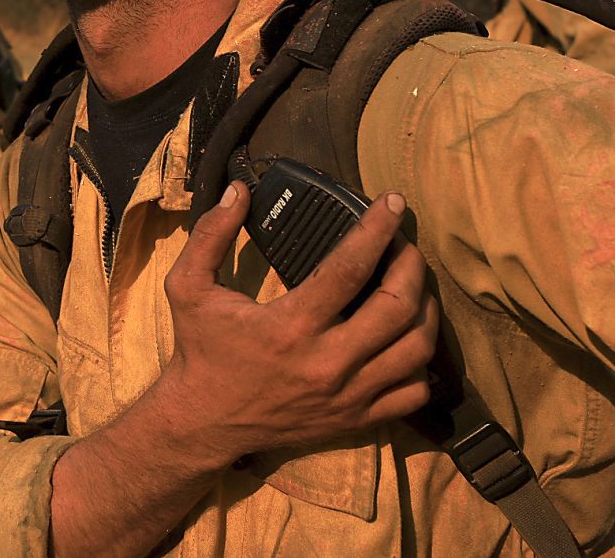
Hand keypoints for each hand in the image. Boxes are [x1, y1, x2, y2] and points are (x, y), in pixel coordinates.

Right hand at [160, 182, 437, 463]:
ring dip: (425, 310)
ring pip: (416, 349)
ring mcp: (347, 395)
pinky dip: (421, 363)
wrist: (202, 423)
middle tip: (405, 244)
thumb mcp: (189, 287)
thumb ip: (210, 235)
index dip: (377, 229)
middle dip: (412, 265)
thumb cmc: (199, 351)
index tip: (392, 202)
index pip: (349, 268)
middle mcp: (326, 363)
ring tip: (415, 286)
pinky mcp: (355, 418)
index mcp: (289, 327)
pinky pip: (412, 392)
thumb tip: (239, 191)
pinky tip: (408, 339)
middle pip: (397, 308)